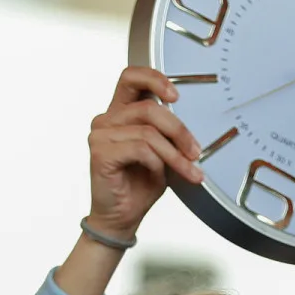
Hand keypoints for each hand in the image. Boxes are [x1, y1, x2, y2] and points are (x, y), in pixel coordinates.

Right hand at [86, 67, 201, 242]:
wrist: (122, 218)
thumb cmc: (138, 186)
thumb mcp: (162, 153)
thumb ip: (168, 133)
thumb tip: (189, 125)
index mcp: (120, 113)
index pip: (131, 77)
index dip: (154, 78)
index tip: (176, 96)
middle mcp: (107, 120)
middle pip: (148, 107)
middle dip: (178, 129)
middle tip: (195, 150)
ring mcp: (101, 135)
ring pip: (148, 131)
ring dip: (173, 153)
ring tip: (187, 169)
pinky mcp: (100, 153)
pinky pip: (140, 148)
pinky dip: (156, 162)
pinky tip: (157, 175)